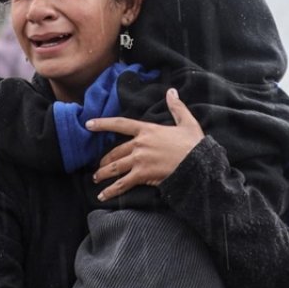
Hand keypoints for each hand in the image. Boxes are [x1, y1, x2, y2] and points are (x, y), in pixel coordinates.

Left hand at [87, 88, 203, 200]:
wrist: (200, 162)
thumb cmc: (194, 144)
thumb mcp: (187, 122)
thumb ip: (176, 107)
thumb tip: (172, 91)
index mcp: (148, 129)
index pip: (120, 124)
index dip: (103, 123)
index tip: (88, 124)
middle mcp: (140, 144)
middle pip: (115, 151)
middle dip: (104, 160)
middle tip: (99, 167)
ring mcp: (140, 159)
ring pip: (115, 167)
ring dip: (103, 174)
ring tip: (96, 179)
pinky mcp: (143, 174)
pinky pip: (122, 184)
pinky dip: (111, 191)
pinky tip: (102, 196)